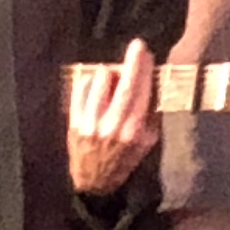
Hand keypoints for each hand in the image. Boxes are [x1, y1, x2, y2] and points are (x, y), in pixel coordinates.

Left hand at [64, 40, 164, 196]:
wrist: (93, 183)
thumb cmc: (123, 162)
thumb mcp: (146, 145)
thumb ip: (151, 118)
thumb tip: (156, 89)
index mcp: (132, 131)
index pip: (141, 93)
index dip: (144, 70)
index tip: (148, 54)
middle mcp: (111, 126)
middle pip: (123, 85)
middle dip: (132, 63)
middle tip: (138, 46)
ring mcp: (90, 123)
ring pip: (99, 83)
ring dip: (108, 73)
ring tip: (113, 76)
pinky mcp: (74, 122)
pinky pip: (81, 90)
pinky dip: (89, 82)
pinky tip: (96, 85)